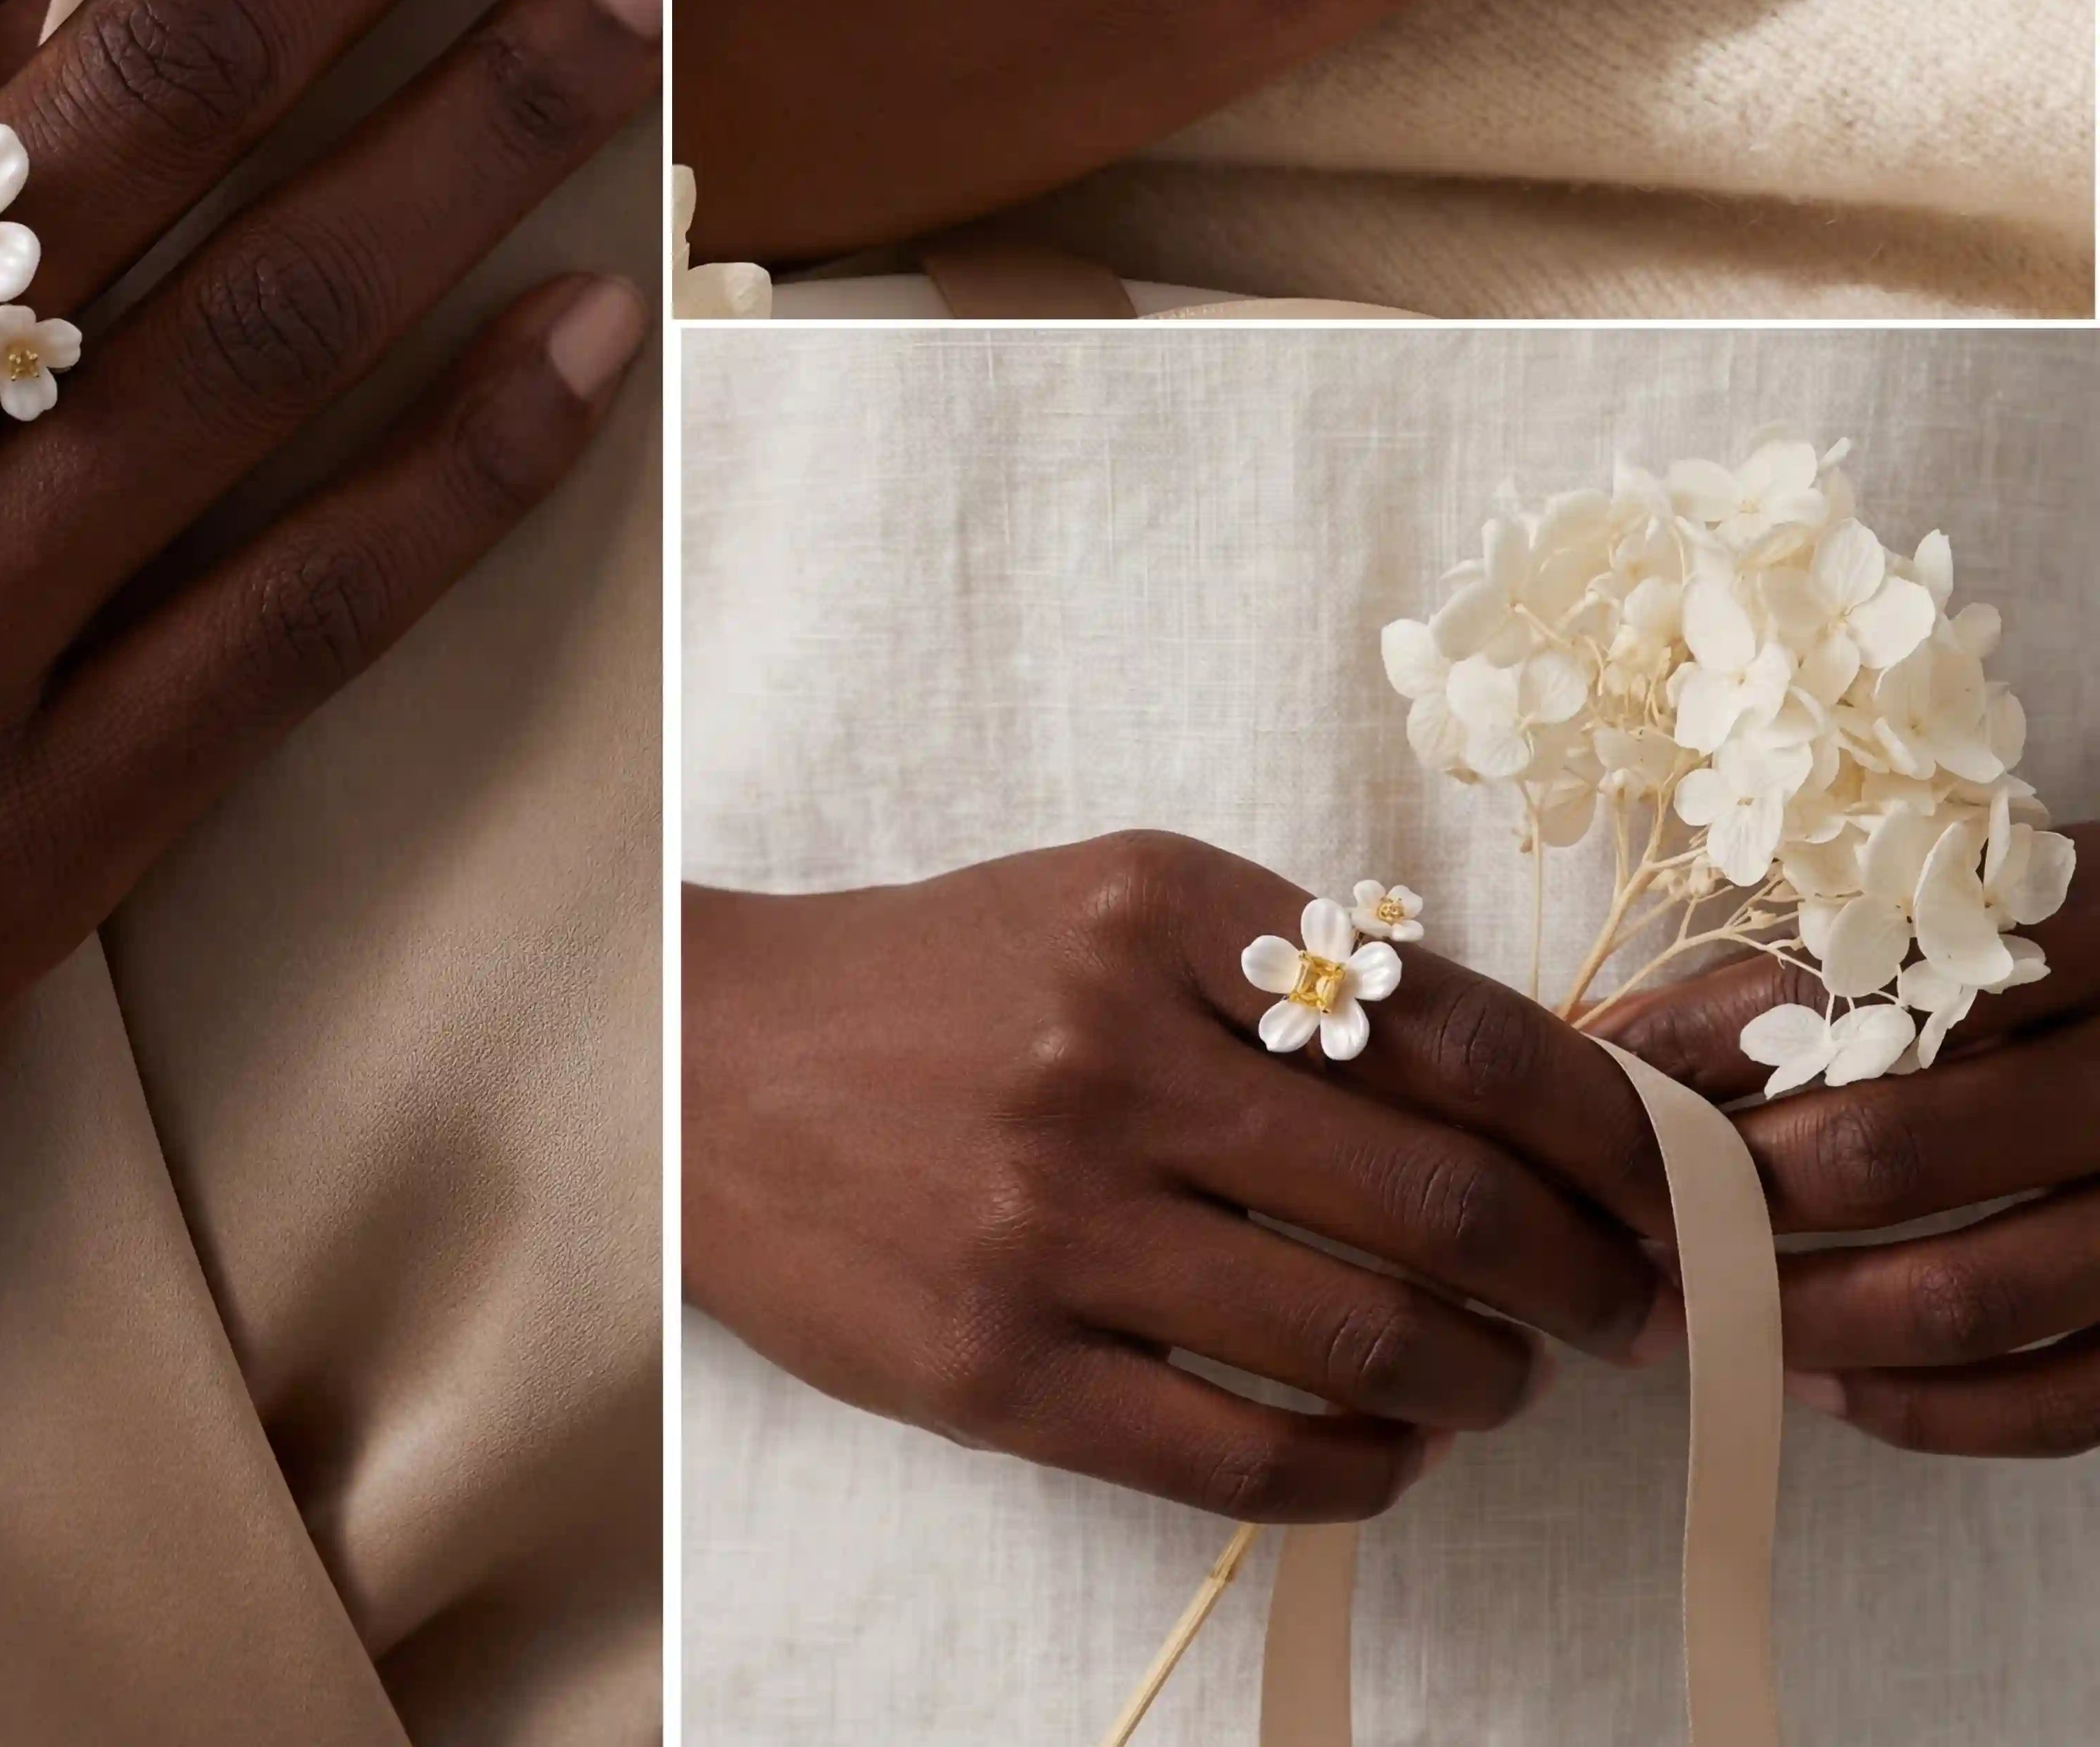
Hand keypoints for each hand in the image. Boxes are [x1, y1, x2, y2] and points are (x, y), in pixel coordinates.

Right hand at [683, 834, 1678, 1521]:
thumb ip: (1288, 968)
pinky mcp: (995, 1370)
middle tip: (1631, 1304)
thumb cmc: (934, 979)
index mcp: (1156, 914)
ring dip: (1491, 1378)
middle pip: (1441, 1197)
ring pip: (1364, 1340)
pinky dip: (1367, 1470)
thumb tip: (1507, 1088)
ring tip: (1514, 1376)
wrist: (708, 1062)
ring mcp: (1046, 1222)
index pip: (1460, 1031)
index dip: (1604, 1126)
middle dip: (1586, 1272)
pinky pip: (1242, 1459)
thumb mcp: (1108, 905)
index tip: (1668, 1180)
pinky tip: (1396, 1447)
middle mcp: (1107, 1057)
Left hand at [1603, 887, 2099, 1456]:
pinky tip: (1820, 1380)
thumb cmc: (2071, 959)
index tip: (1590, 1074)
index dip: (1696, 1045)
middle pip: (1890, 1152)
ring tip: (1692, 1298)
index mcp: (2074, 937)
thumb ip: (1838, 954)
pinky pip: (2059, 1401)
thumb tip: (1624, 1040)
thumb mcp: (1983, 908)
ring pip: (1966, 1295)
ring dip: (1805, 1310)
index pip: (1844, 993)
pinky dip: (1927, 1408)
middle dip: (1729, 1194)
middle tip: (1622, 1207)